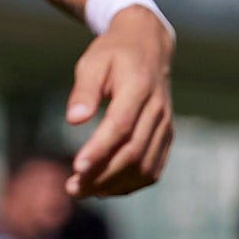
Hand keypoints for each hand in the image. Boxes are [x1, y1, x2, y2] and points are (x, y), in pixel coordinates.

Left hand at [62, 6, 177, 196]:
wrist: (149, 47)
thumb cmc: (114, 54)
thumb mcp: (92, 62)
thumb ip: (84, 90)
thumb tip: (73, 120)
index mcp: (139, 86)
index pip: (121, 125)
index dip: (99, 150)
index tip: (76, 168)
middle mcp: (157, 109)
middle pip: (133, 151)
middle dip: (102, 175)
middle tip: (72, 188)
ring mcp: (165, 125)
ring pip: (145, 166)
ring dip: (115, 184)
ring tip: (84, 191)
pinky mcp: (166, 136)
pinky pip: (153, 169)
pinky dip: (130, 184)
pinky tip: (105, 188)